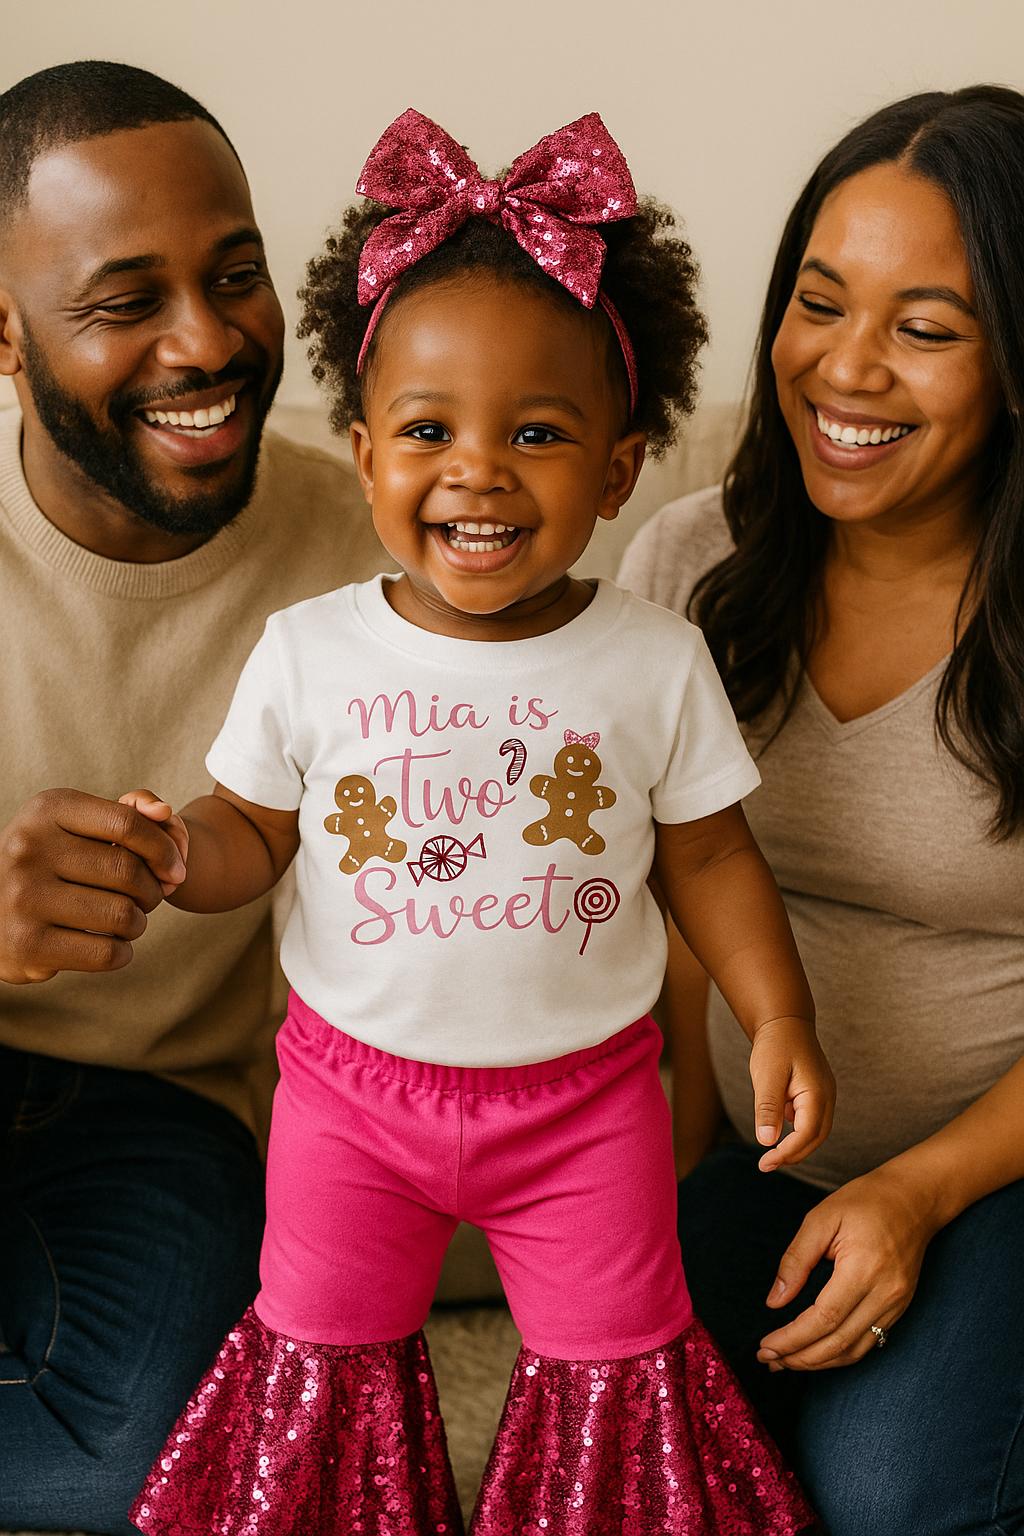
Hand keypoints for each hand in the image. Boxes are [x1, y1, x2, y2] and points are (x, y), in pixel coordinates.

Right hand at [0, 789, 187, 982]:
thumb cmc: (54, 861)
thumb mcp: (79, 823)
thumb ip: (130, 811)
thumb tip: (163, 812)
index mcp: (47, 810)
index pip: (127, 824)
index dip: (165, 850)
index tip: (176, 870)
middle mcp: (28, 849)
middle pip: (128, 872)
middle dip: (153, 891)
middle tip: (147, 899)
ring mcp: (23, 898)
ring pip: (123, 915)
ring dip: (138, 923)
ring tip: (126, 920)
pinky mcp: (27, 944)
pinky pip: (106, 954)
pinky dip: (122, 952)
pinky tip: (112, 945)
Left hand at [748, 1015, 834, 1171]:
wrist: (784, 1021)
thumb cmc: (775, 1045)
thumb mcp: (766, 1075)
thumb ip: (768, 1108)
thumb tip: (766, 1141)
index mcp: (817, 1094)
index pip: (806, 1134)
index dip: (787, 1152)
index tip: (765, 1162)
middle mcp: (826, 1097)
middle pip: (815, 1138)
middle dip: (793, 1154)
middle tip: (766, 1164)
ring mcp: (824, 1095)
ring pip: (814, 1131)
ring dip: (795, 1145)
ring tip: (770, 1154)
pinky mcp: (816, 1094)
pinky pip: (809, 1120)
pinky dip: (795, 1131)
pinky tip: (776, 1128)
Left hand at [757, 1163, 941, 1371]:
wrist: (915, 1199)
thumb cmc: (865, 1202)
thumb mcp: (821, 1218)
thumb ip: (796, 1260)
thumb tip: (774, 1302)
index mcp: (863, 1269)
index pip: (824, 1319)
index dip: (792, 1338)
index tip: (764, 1345)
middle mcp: (885, 1294)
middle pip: (839, 1343)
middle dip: (799, 1357)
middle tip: (766, 1358)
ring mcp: (897, 1305)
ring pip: (854, 1351)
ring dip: (817, 1362)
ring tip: (784, 1361)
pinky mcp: (900, 1308)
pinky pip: (868, 1342)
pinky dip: (839, 1353)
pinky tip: (815, 1352)